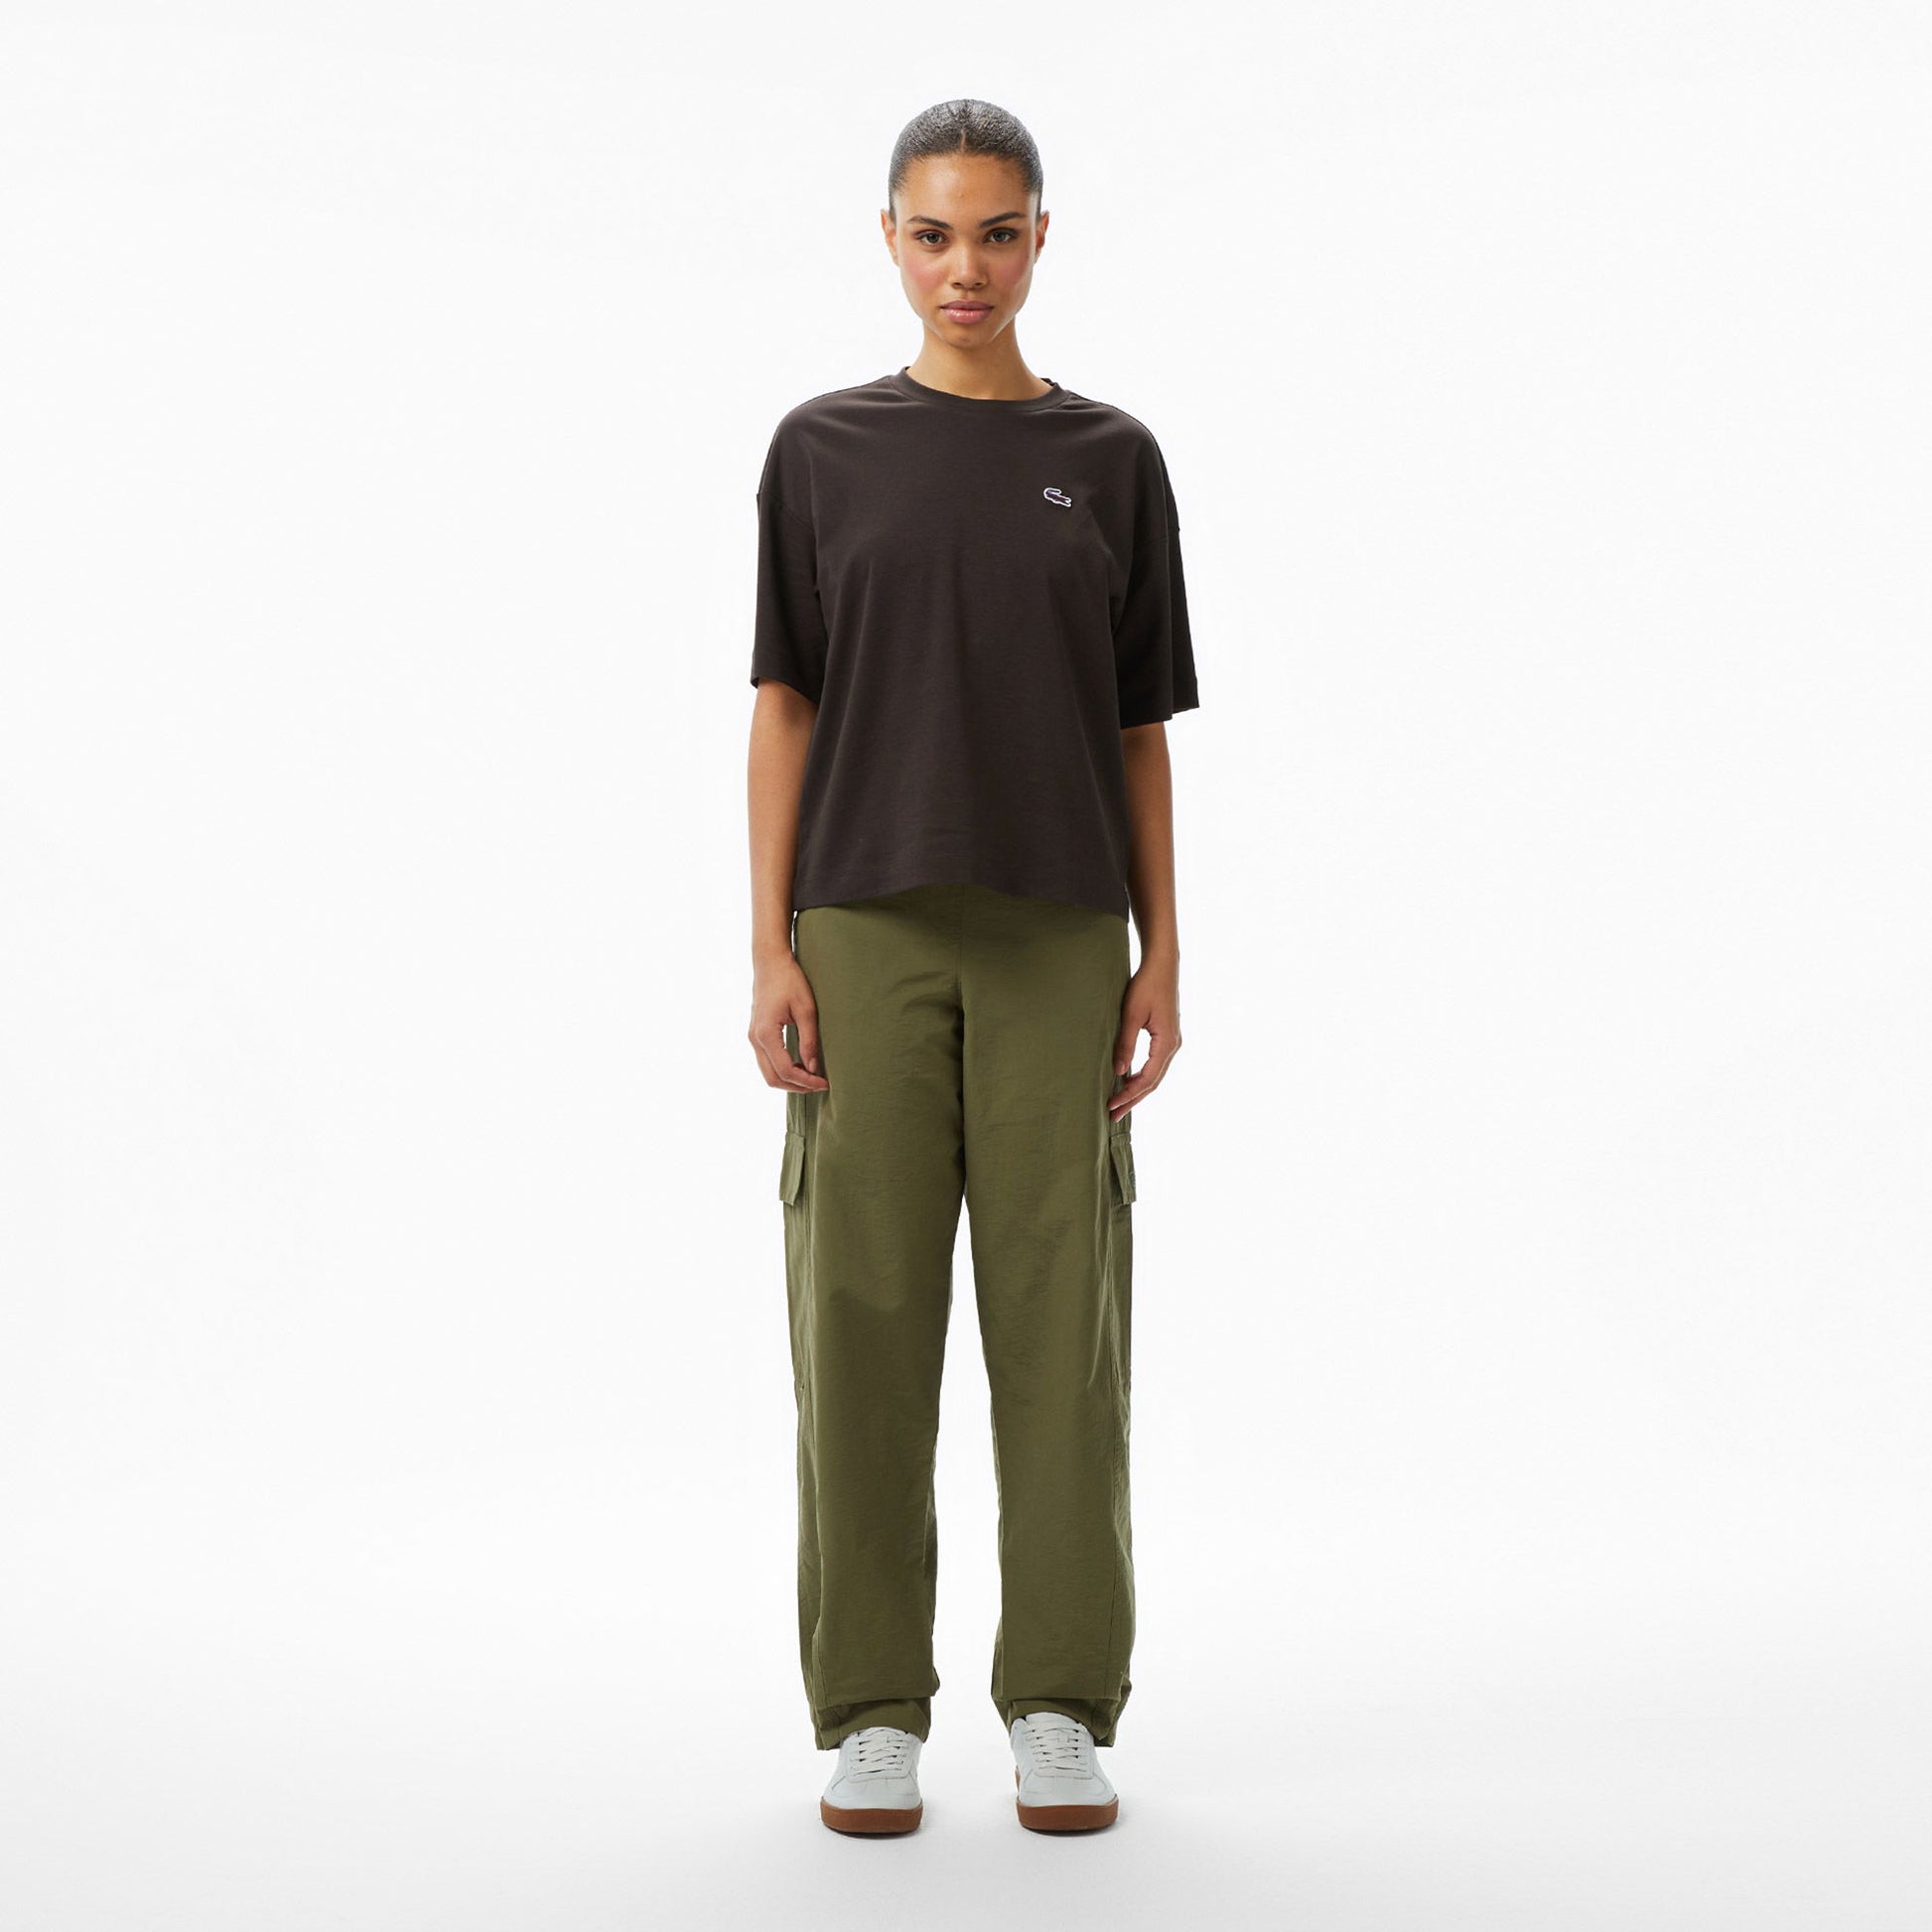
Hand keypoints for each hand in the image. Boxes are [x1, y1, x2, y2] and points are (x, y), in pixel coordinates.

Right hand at [750, 952, 830, 1092]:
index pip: (785, 1070)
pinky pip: (766, 1061)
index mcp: (766, 1033)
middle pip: (772, 1078)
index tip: (824, 1083)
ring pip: (767, 1073)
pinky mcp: (756, 1034)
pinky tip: (801, 1065)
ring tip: (812, 1077)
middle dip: (797, 1086)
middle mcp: (754, 1038)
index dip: (806, 1081)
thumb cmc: (789, 980)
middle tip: (819, 1085)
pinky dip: (782, 1070)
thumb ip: (809, 1040)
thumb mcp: (806, 1009)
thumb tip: (813, 1068)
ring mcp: (753, 1037)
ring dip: (789, 1080)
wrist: (770, 962)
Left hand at [1110, 958, 1179, 1119]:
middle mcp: (1173, 1046)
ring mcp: (1172, 1041)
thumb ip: (1125, 1044)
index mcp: (1167, 1043)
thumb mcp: (1131, 1014)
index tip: (1111, 1105)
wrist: (1162, 965)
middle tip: (1113, 1115)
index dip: (1129, 1095)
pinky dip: (1142, 1076)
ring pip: (1155, 1075)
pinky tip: (1129, 1081)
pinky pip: (1155, 1064)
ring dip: (1137, 1090)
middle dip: (1132, 1099)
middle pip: (1153, 1082)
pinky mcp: (1167, 1036)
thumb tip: (1118, 1072)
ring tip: (1119, 1103)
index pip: (1148, 1079)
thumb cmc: (1146, 985)